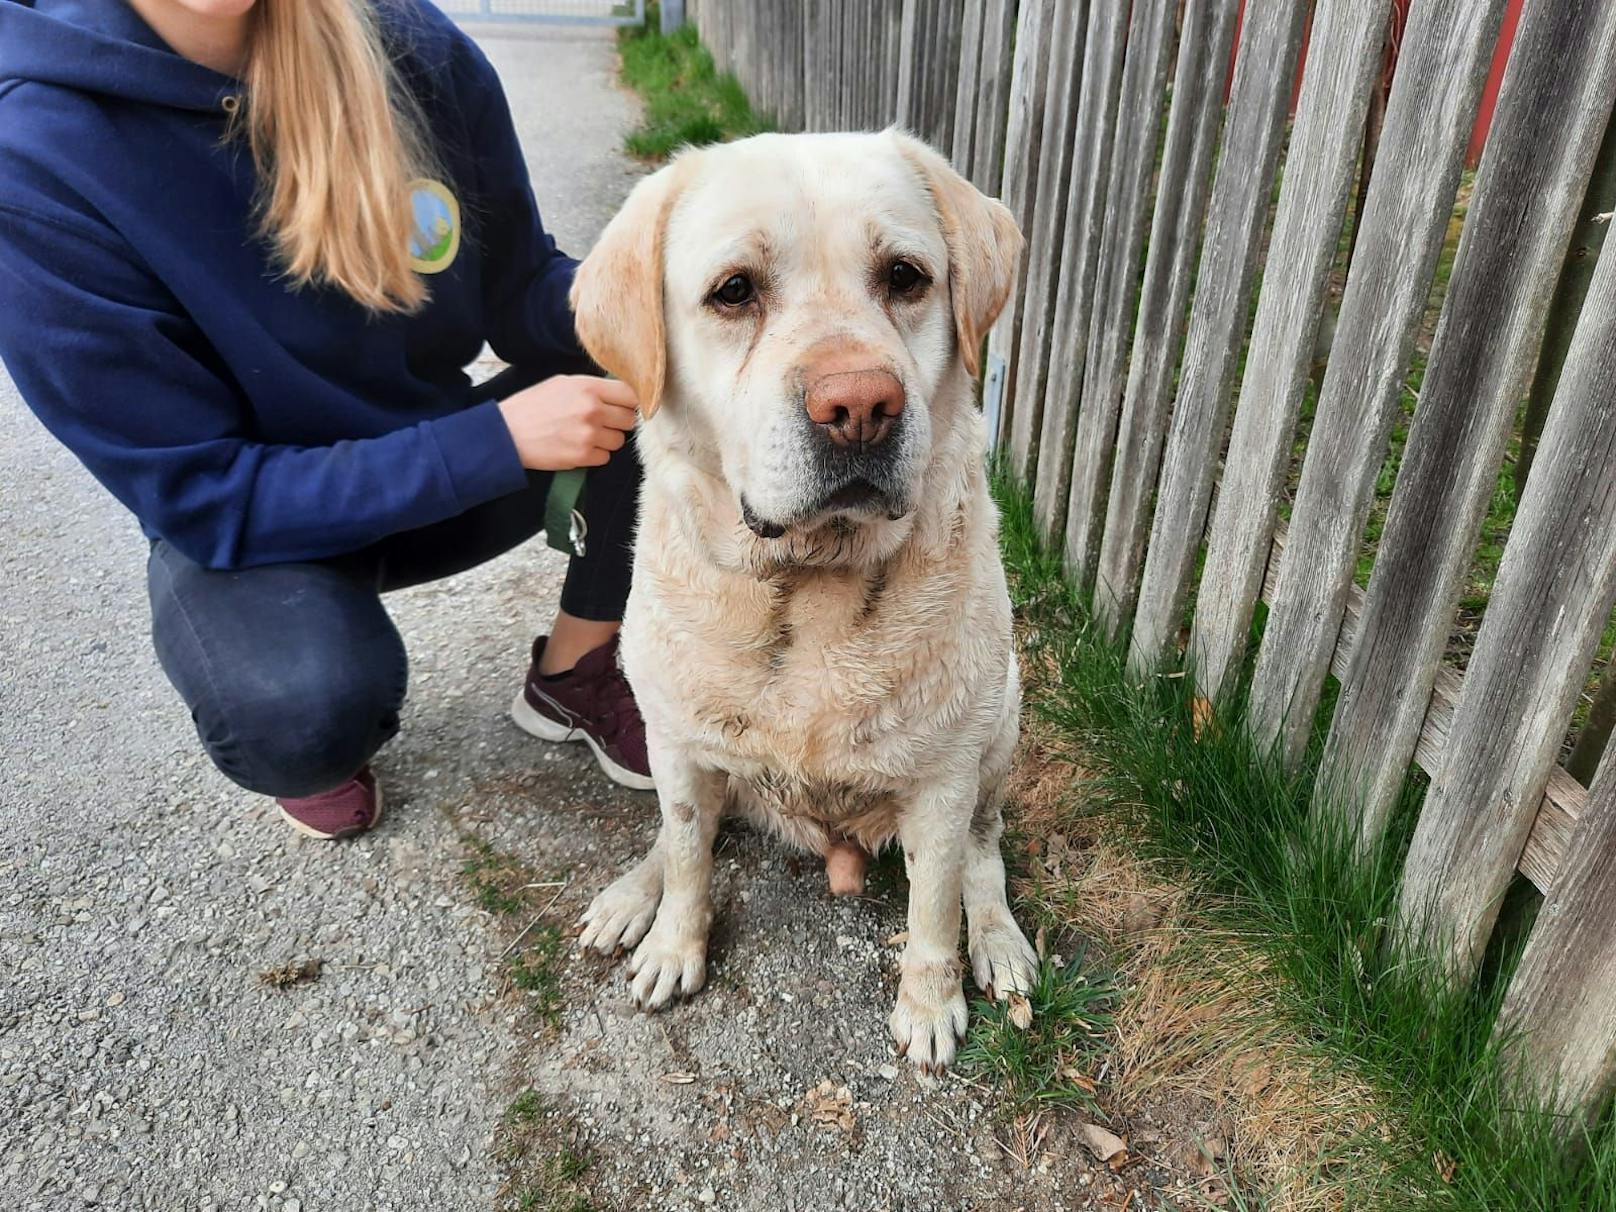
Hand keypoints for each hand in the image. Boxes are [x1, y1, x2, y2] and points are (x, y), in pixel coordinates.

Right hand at [498, 375, 637, 469]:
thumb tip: (620, 393)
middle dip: (619, 421)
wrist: (507, 433)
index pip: (632, 394)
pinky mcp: (583, 456)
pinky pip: (605, 457)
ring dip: (607, 439)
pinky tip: (578, 446)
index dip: (631, 401)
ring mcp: (589, 434)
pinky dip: (595, 454)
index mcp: (588, 388)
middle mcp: (592, 410)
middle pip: (629, 419)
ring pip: (619, 440)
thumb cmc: (533, 406)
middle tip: (602, 421)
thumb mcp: (563, 383)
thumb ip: (593, 387)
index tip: (626, 406)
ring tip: (586, 434)